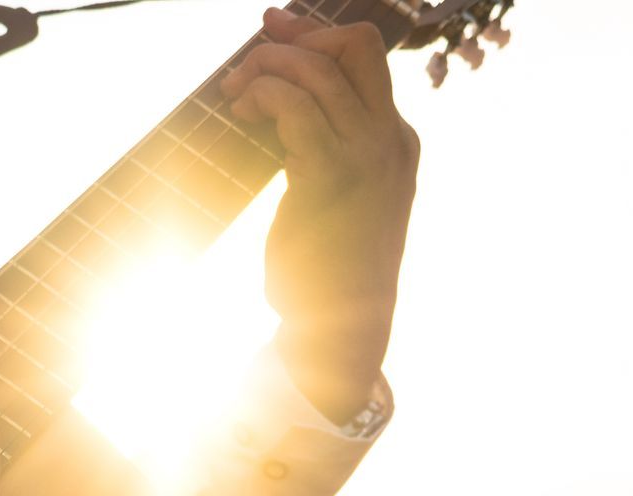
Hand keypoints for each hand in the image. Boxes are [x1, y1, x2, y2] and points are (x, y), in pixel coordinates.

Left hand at [221, 8, 418, 422]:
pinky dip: (264, 96)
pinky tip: (243, 112)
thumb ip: (325, 148)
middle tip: (248, 60)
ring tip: (236, 95)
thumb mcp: (338, 196)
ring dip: (267, 69)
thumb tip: (282, 105)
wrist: (340, 329)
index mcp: (396, 140)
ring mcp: (365, 159)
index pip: (366, 56)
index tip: (273, 29)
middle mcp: (389, 141)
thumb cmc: (330, 265)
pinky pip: (296, 110)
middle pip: (354, 46)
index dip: (315, 32)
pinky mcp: (329, 180)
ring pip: (318, 72)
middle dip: (295, 38)